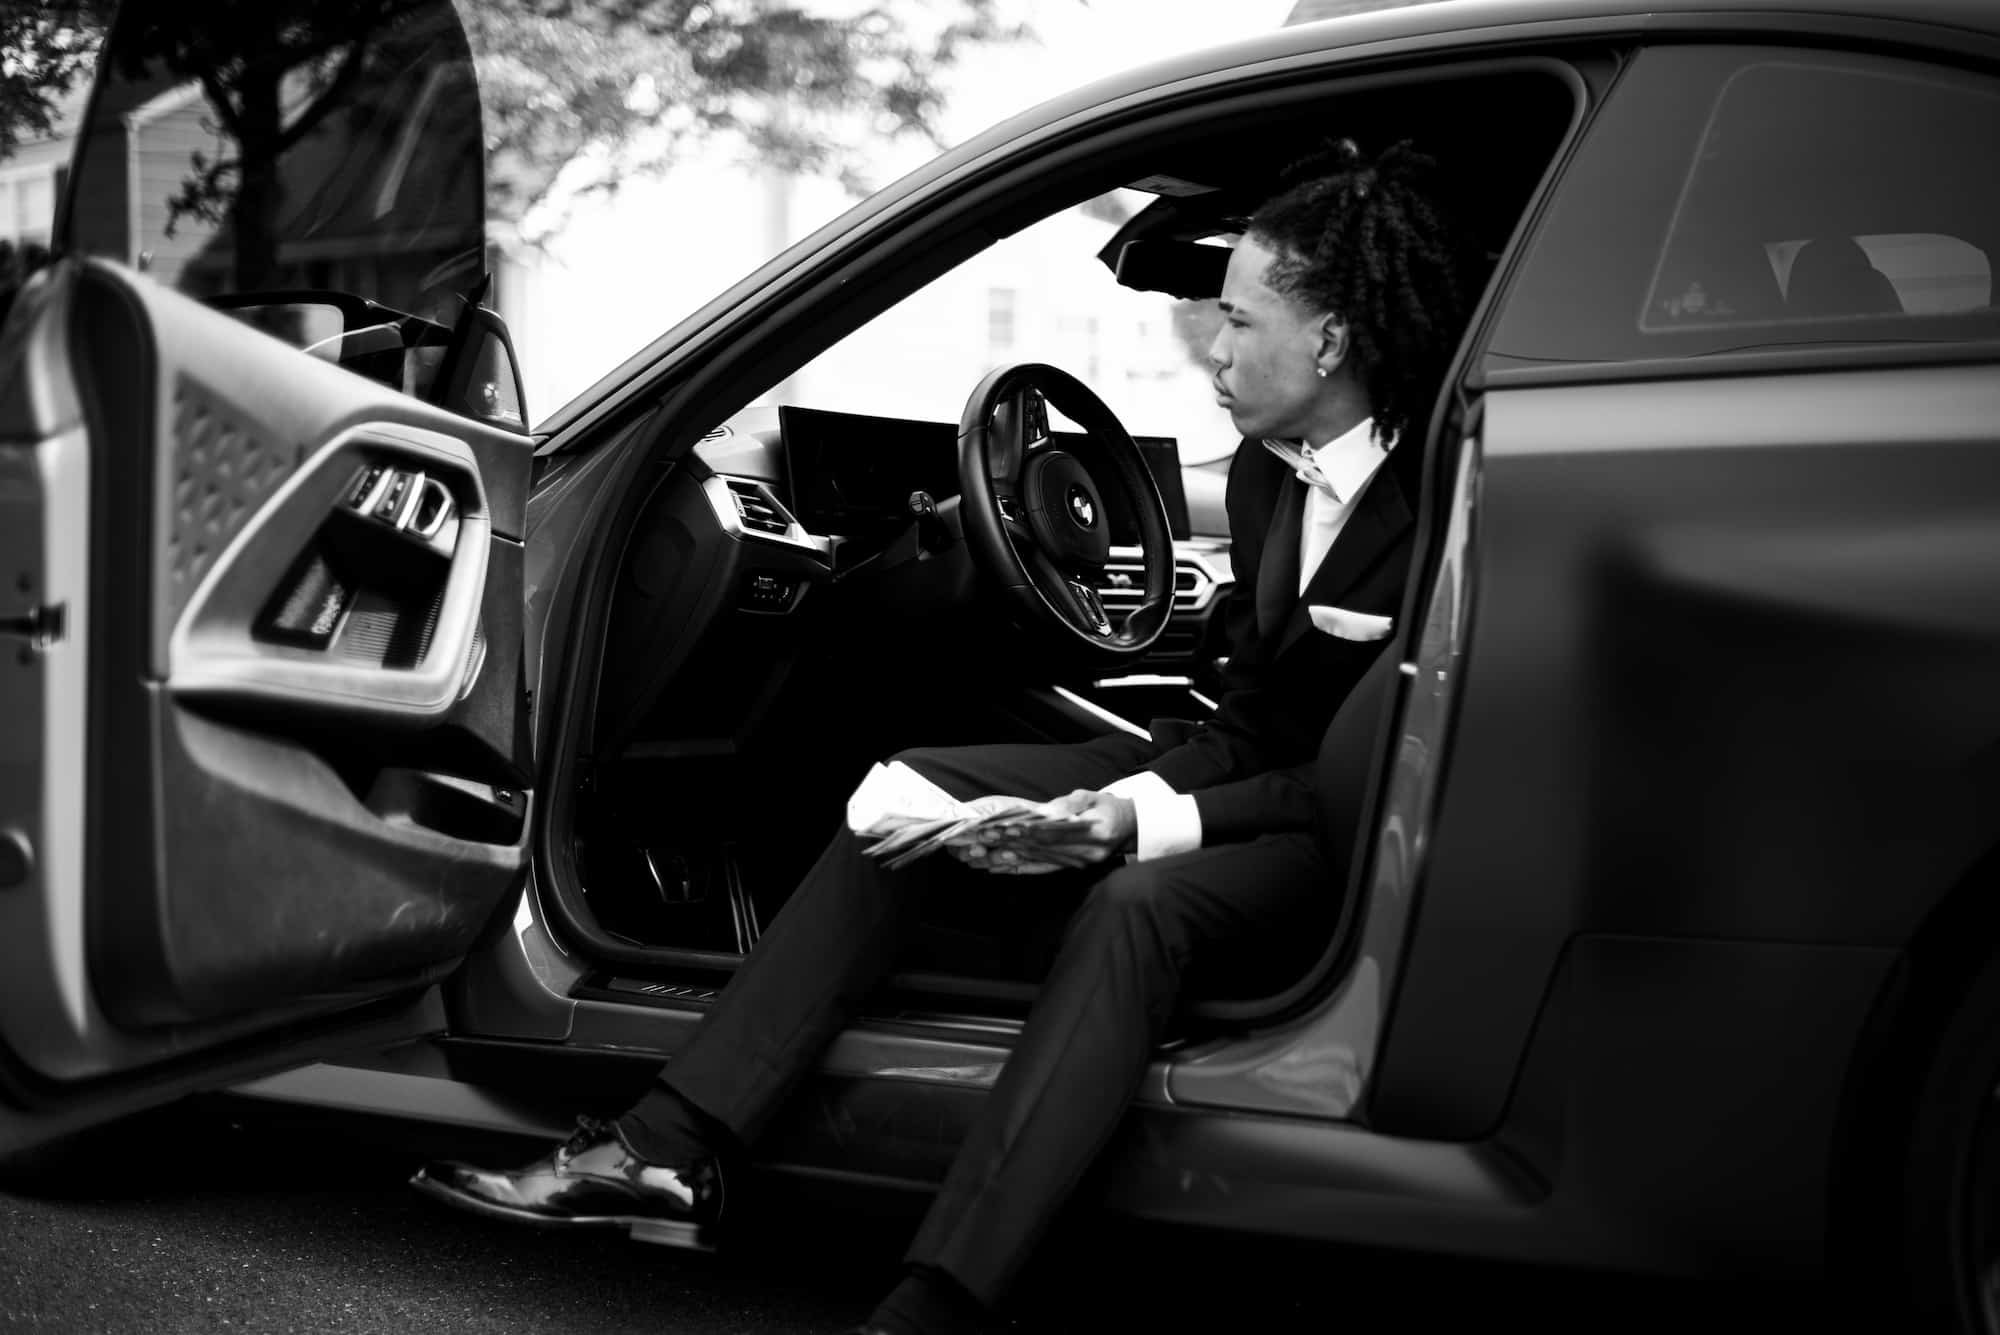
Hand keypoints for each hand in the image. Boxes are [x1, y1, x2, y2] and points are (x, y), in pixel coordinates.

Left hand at [943, 790, 1134, 874]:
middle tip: (983, 839)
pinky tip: (996, 868)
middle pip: (1041, 849)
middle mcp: (1086, 853)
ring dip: (1007, 858)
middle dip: (1009, 844)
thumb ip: (1071, 803)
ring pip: (1036, 861)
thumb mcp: (1094, 797)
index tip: (1006, 827)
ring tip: (980, 854)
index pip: (1057, 832)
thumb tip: (1047, 812)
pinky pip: (1040, 869)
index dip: (1030, 830)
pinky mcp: (1068, 868)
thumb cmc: (1106, 808)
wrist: (1126, 827)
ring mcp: (1077, 864)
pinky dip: (1017, 868)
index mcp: (1095, 832)